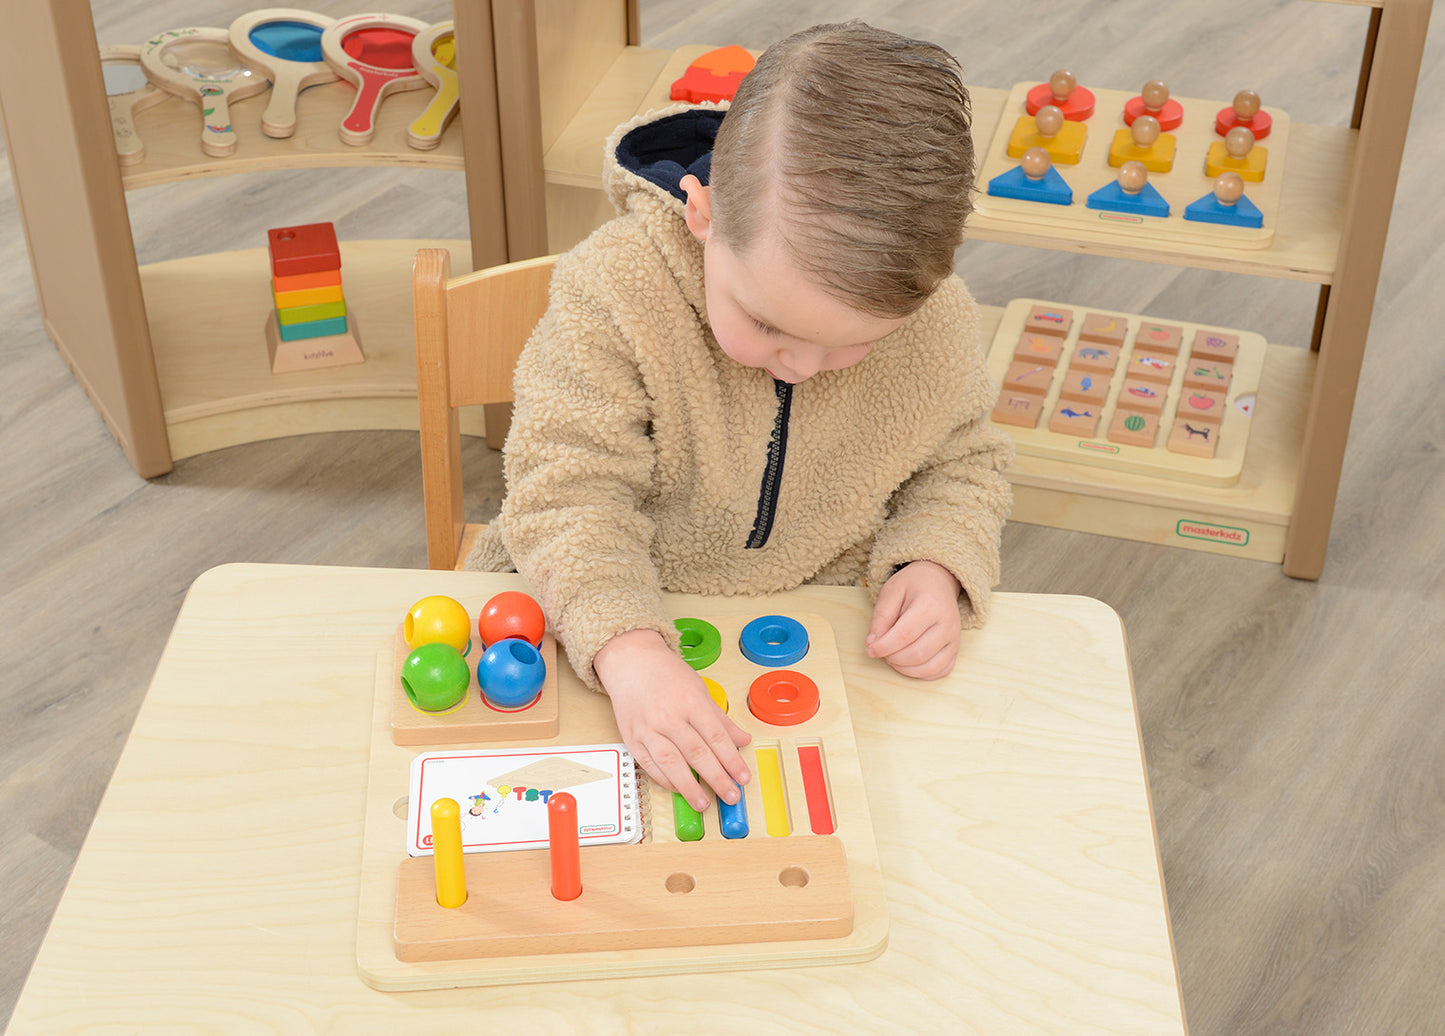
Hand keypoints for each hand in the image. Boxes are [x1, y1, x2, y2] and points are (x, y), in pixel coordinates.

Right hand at [593, 629, 751, 811]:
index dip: (732, 761)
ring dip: (690, 788)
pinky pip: (650, 765)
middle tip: (731, 796)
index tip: (743, 777)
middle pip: (697, 754)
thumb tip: (743, 740)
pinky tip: (679, 789)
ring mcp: (649, 729)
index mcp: (691, 702)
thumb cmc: (666, 673)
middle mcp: (669, 717)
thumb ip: (721, 719)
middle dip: (717, 779)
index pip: (716, 738)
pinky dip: (666, 780)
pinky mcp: (632, 738)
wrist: (631, 661)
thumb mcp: (700, 690)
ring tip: (704, 803)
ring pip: (672, 764)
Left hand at [866, 560, 962, 678]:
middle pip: (917, 654)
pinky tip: (909, 664)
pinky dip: (922, 674)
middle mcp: (947, 624)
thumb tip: (873, 643)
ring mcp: (954, 638)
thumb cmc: (913, 586)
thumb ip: (881, 616)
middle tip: (882, 651)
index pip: (904, 635)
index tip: (870, 650)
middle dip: (893, 658)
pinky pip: (941, 671)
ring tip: (893, 657)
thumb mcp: (891, 591)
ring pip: (930, 667)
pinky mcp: (955, 649)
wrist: (938, 581)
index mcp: (930, 605)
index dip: (884, 647)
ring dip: (905, 669)